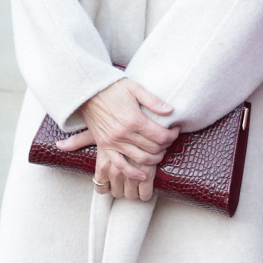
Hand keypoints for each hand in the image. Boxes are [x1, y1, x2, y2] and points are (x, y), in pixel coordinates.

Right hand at [60, 77, 176, 202]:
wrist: (87, 92)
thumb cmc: (112, 88)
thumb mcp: (135, 88)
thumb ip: (153, 101)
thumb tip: (171, 110)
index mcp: (134, 119)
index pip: (161, 136)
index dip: (172, 135)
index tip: (175, 130)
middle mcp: (124, 134)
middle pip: (154, 148)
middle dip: (166, 145)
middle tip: (168, 139)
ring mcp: (114, 142)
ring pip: (141, 159)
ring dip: (155, 158)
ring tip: (160, 151)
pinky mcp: (105, 146)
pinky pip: (120, 165)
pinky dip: (133, 172)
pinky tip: (143, 174)